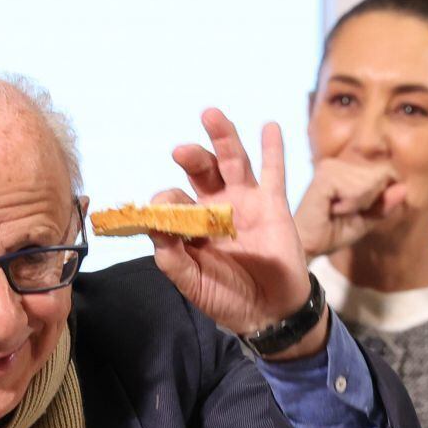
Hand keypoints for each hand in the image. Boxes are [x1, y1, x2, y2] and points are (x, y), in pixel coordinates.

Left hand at [157, 109, 325, 359]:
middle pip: (201, 171)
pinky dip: (272, 149)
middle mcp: (215, 207)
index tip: (163, 210)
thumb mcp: (193, 284)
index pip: (174, 201)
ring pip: (233, 162)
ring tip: (211, 115)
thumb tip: (153, 227)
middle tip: (179, 150)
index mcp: (191, 225)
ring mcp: (245, 203)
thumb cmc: (227, 298)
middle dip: (191, 157)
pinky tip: (269, 126)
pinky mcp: (273, 205)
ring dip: (223, 138)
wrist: (269, 311)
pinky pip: (274, 172)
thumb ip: (172, 259)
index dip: (167, 201)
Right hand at [295, 159, 407, 257]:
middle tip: (343, 213)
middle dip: (369, 201)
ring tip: (336, 212)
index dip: (378, 198)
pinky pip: (358, 189)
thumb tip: (404, 188)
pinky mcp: (324, 176)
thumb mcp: (365, 221)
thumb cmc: (331, 234)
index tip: (354, 212)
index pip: (384, 174)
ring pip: (371, 182)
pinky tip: (332, 209)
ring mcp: (330, 167)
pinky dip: (351, 205)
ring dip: (359, 205)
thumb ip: (384, 205)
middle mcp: (337, 163)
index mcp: (346, 170)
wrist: (306, 248)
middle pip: (381, 176)